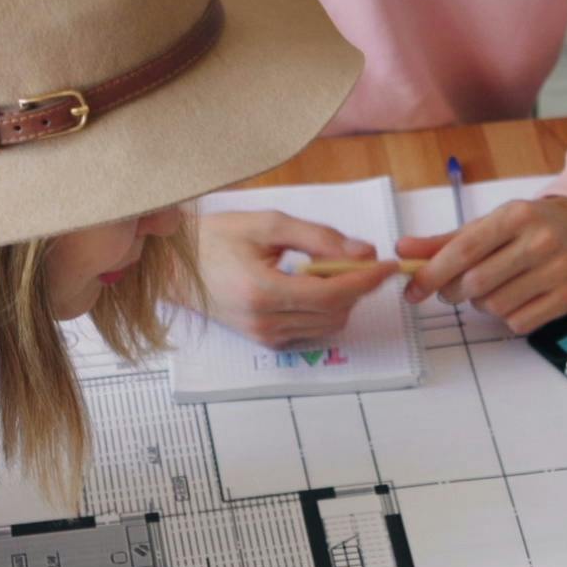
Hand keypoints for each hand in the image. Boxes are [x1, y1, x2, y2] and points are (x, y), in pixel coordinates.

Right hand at [193, 208, 398, 350]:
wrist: (178, 267)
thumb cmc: (217, 238)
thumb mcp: (269, 224)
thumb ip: (319, 237)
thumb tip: (363, 253)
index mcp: (262, 291)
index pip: (332, 294)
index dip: (366, 280)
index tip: (388, 265)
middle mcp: (265, 321)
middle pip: (336, 313)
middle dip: (357, 288)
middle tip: (359, 260)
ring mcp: (264, 336)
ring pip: (328, 326)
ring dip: (342, 300)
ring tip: (331, 269)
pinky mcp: (265, 342)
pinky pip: (311, 331)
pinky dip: (324, 311)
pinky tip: (312, 286)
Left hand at [401, 198, 566, 330]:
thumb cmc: (527, 227)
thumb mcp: (487, 224)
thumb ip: (443, 241)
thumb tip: (404, 250)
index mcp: (516, 216)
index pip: (464, 250)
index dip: (432, 273)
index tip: (413, 290)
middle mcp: (540, 241)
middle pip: (476, 283)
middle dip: (453, 291)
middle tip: (452, 288)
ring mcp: (557, 271)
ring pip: (495, 306)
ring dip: (481, 304)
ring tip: (490, 289)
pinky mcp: (566, 299)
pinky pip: (518, 323)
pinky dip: (506, 317)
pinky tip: (513, 298)